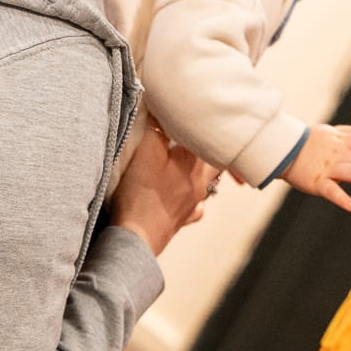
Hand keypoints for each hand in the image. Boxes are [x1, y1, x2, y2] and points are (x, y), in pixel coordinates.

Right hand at [109, 126, 219, 253]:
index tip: (190, 118)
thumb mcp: (145, 151)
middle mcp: (200, 182)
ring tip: (192, 163)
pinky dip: (193, 198)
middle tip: (200, 138)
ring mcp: (194, 203)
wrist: (137, 237)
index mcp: (193, 162)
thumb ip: (157, 129)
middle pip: (214, 160)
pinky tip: (184, 196)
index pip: (205, 137)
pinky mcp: (184, 220)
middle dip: (208, 148)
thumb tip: (163, 114)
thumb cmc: (140, 194)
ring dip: (202, 171)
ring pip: (208, 182)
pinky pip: (196, 206)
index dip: (199, 125)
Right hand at [281, 123, 350, 211]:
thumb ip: (348, 132)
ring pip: (350, 173)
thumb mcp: (329, 132)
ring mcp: (327, 168)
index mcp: (341, 142)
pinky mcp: (316, 182)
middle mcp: (337, 154)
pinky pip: (330, 190)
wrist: (282, 150)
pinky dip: (341, 198)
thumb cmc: (307, 141)